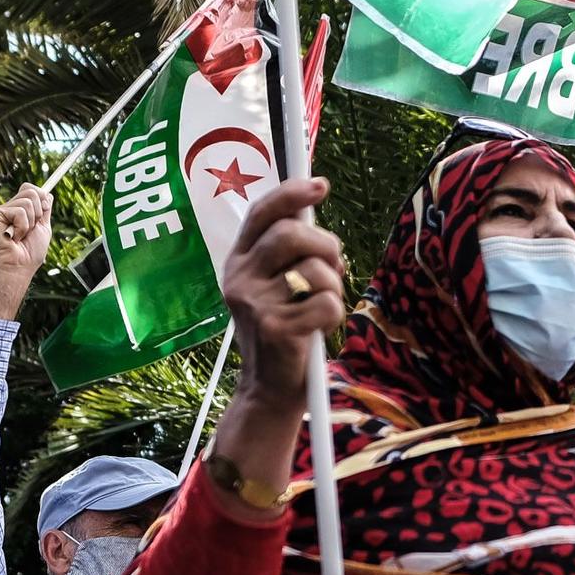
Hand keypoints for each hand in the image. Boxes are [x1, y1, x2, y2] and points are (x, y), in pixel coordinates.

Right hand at [0, 185, 52, 319]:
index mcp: (19, 210)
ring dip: (30, 222)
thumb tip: (47, 193)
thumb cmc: (29, 252)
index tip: (41, 217)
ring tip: (20, 235)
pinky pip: (19, 212)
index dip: (42, 200)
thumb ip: (44, 210)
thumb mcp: (43, 227)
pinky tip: (13, 237)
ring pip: (28, 201)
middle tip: (29, 229)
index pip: (32, 189)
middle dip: (39, 212)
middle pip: (32, 191)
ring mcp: (0, 211)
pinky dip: (22, 227)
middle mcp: (8, 208)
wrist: (18, 266)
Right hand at [221, 177, 344, 404]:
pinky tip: (319, 329)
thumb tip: (312, 205)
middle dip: (326, 246)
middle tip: (335, 265)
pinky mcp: (274, 328)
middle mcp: (239, 278)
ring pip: (314, 271)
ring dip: (333, 287)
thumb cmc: (285, 329)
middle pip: (291, 235)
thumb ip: (290, 251)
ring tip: (322, 305)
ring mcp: (254, 303)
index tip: (321, 185)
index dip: (291, 194)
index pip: (261, 213)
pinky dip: (335, 315)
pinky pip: (327, 304)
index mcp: (239, 262)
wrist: (270, 389)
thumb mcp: (278, 285)